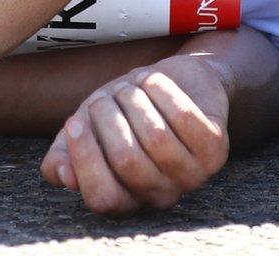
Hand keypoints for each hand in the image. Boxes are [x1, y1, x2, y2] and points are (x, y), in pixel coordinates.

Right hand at [39, 54, 232, 214]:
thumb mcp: (88, 130)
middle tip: (104, 95)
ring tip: (130, 84)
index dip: (85, 159)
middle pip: (128, 161)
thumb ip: (63, 155)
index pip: (103, 197)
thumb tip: (61, 173)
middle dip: (108, 118)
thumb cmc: (125, 112)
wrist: (174, 84)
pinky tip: (155, 80)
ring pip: (156, 138)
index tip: (74, 122)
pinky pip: (185, 119)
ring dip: (135, 101)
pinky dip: (164, 91)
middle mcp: (161, 196)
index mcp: (128, 198)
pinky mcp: (217, 149)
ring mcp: (194, 176)